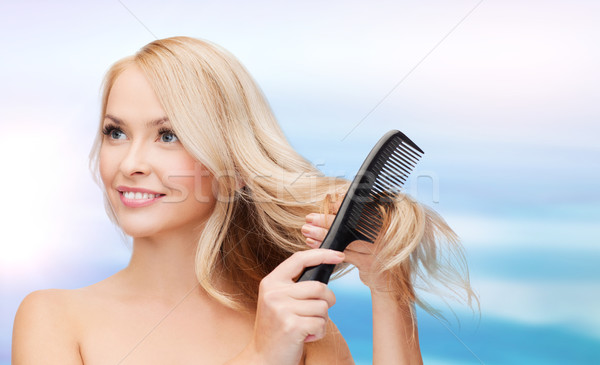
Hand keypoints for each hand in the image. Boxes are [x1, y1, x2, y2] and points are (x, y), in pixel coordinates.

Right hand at [246, 249, 344, 364]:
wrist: (262, 359)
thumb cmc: (277, 329)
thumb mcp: (278, 301)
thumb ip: (295, 285)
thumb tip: (325, 267)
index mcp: (271, 282)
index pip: (299, 259)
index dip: (322, 254)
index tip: (339, 255)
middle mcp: (274, 293)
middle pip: (319, 287)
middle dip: (327, 300)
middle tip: (317, 313)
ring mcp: (282, 309)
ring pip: (323, 307)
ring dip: (321, 320)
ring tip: (306, 327)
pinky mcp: (292, 326)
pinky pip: (321, 323)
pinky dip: (319, 333)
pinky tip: (305, 337)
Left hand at [301, 211, 391, 293]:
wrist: (390, 281)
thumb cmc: (376, 253)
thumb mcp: (371, 234)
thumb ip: (357, 221)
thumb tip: (332, 203)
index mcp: (384, 220)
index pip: (360, 208)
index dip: (342, 205)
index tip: (327, 203)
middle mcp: (382, 233)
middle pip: (349, 224)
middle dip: (326, 220)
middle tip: (310, 218)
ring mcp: (376, 248)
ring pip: (343, 239)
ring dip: (322, 234)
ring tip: (307, 230)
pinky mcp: (368, 263)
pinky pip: (341, 254)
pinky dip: (326, 248)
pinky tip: (313, 244)